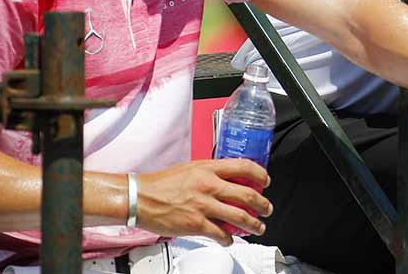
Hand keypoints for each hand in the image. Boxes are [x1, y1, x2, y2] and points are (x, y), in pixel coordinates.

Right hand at [135, 159, 272, 243]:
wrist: (140, 197)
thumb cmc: (161, 183)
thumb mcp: (191, 168)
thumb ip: (210, 173)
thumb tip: (228, 180)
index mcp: (209, 168)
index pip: (244, 167)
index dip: (260, 175)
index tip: (266, 182)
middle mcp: (209, 185)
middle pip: (247, 195)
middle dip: (263, 205)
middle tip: (267, 209)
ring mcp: (204, 206)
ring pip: (239, 217)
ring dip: (253, 225)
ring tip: (258, 228)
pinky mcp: (196, 224)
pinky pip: (221, 234)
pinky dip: (229, 239)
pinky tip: (229, 240)